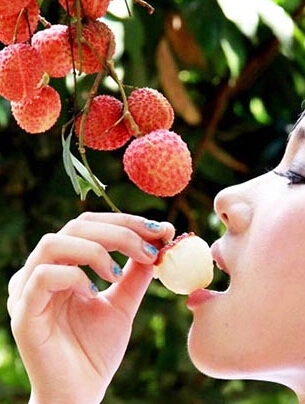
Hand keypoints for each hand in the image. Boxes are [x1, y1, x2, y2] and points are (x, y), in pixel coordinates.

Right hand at [7, 212, 174, 403]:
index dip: (126, 222)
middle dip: (119, 231)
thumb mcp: (123, 303)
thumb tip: (157, 241)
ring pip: (54, 243)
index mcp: (63, 264)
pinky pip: (44, 276)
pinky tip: (94, 293)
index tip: (161, 230)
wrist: (80, 393)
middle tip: (150, 248)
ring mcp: (27, 289)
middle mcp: (42, 270)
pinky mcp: (23, 312)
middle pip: (76, 227)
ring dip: (96, 250)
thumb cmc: (96, 349)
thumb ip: (135, 273)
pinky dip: (75, 277)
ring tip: (118, 274)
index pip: (91, 226)